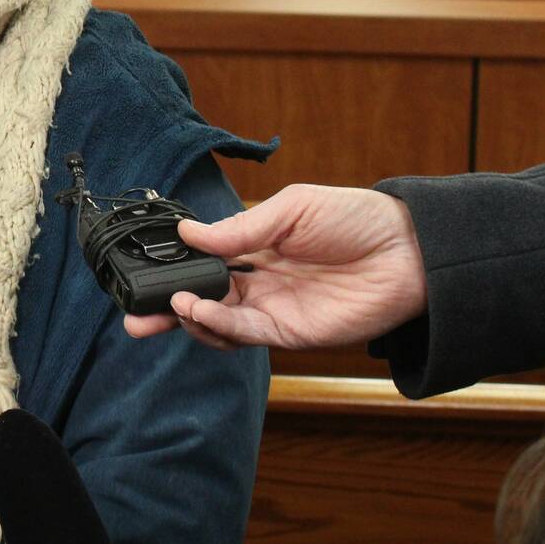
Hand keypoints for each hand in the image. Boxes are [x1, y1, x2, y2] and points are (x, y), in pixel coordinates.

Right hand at [122, 184, 429, 350]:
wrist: (412, 252)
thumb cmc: (359, 219)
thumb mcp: (292, 209)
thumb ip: (239, 227)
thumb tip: (188, 232)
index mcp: (257, 246)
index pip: (204, 259)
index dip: (175, 265)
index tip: (144, 264)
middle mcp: (260, 281)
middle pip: (201, 297)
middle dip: (163, 306)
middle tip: (132, 312)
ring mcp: (272, 310)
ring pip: (214, 322)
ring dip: (186, 317)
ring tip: (167, 305)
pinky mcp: (289, 334)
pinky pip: (242, 334)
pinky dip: (214, 325)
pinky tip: (195, 311)